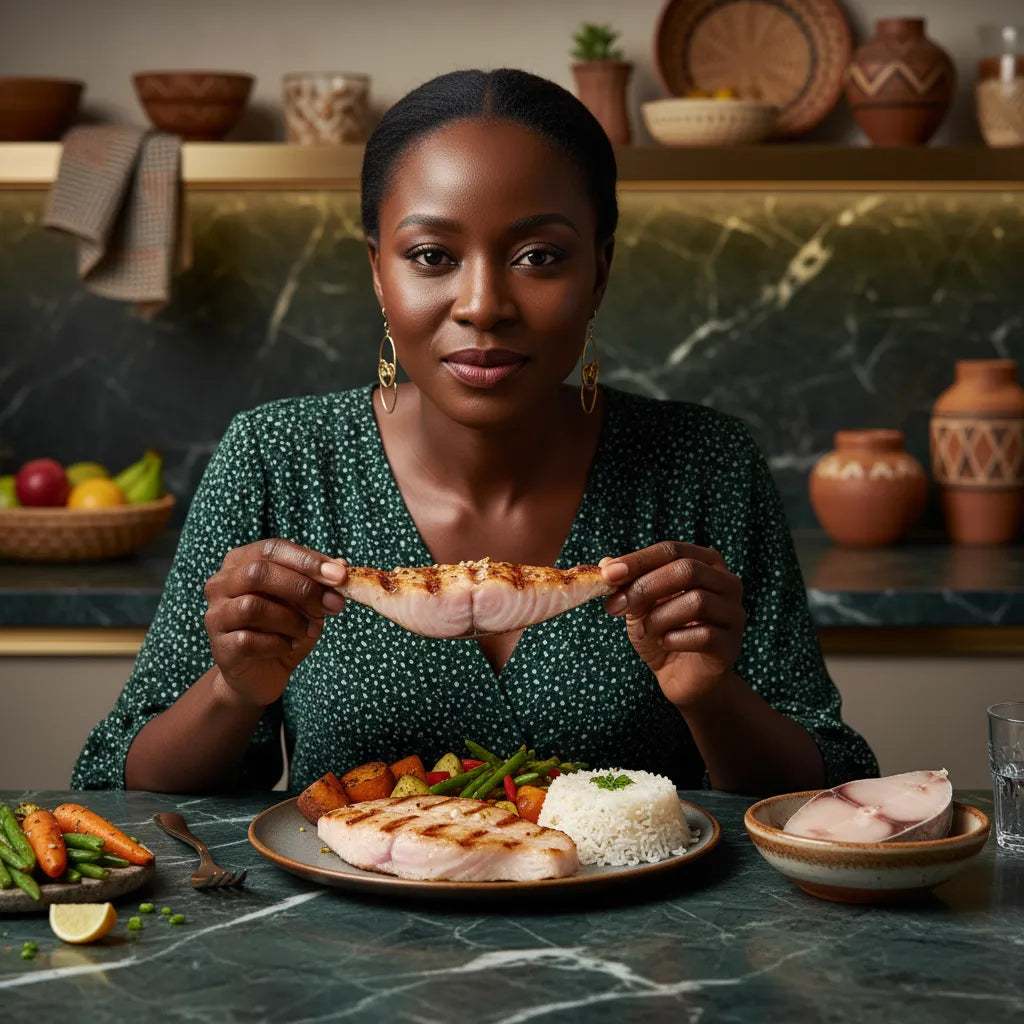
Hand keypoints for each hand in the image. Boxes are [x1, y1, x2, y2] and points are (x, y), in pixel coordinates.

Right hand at [203, 539, 347, 708]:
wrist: (263, 672)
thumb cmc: (285, 628)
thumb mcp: (308, 602)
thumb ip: (321, 582)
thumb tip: (342, 564)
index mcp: (241, 562)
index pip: (272, 549)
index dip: (308, 560)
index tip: (340, 575)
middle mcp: (221, 584)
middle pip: (258, 573)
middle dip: (301, 588)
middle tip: (332, 604)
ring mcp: (216, 615)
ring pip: (252, 606)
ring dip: (291, 619)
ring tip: (307, 630)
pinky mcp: (220, 647)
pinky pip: (248, 640)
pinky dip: (278, 643)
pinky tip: (288, 646)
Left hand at [601, 542, 744, 708]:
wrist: (684, 678)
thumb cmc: (664, 632)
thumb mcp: (640, 605)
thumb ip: (627, 584)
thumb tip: (605, 564)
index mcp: (705, 563)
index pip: (671, 550)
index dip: (638, 560)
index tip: (608, 574)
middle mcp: (727, 583)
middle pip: (687, 570)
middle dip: (645, 587)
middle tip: (615, 606)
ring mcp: (734, 613)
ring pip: (697, 601)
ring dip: (658, 617)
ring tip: (644, 630)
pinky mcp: (732, 644)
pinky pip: (704, 635)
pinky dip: (674, 639)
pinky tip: (665, 643)